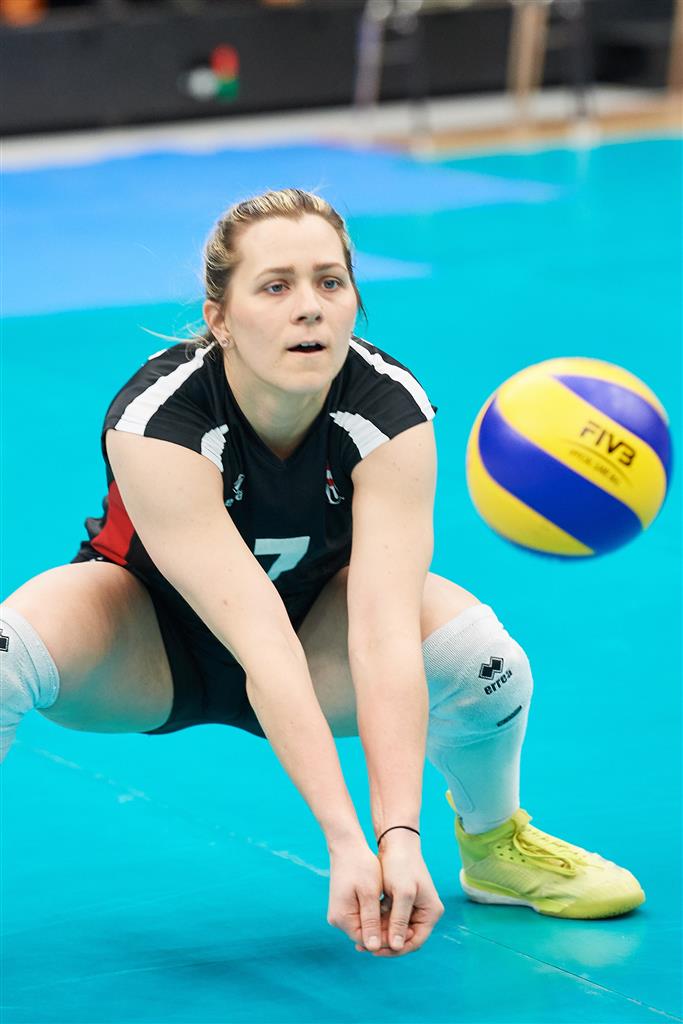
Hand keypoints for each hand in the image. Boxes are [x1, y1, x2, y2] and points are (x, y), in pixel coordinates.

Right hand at [327, 838, 397, 952]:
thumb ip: (372, 921)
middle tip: (410, 927)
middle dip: (387, 932)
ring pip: (366, 927)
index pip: (368, 941)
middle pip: (366, 936)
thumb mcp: (369, 893)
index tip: (408, 932)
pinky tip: (391, 910)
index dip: (388, 939)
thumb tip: (374, 948)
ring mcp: (340, 913)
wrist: (347, 846)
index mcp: (341, 918)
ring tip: (404, 919)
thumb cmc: (360, 866)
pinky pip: (362, 918)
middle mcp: (337, 919)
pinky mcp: (345, 906)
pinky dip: (376, 916)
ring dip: (383, 924)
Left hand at [356, 831, 442, 956]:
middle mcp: (425, 913)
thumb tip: (396, 947)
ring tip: (360, 938)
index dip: (395, 949)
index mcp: (431, 913)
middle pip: (405, 937)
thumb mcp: (402, 894)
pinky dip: (378, 922)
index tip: (375, 950)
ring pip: (396, 930)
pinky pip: (390, 919)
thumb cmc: (402, 865)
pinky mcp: (402, 901)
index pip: (415, 942)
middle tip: (363, 946)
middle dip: (385, 942)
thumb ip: (399, 921)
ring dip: (380, 933)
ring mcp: (414, 907)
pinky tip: (364, 924)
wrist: (396, 841)